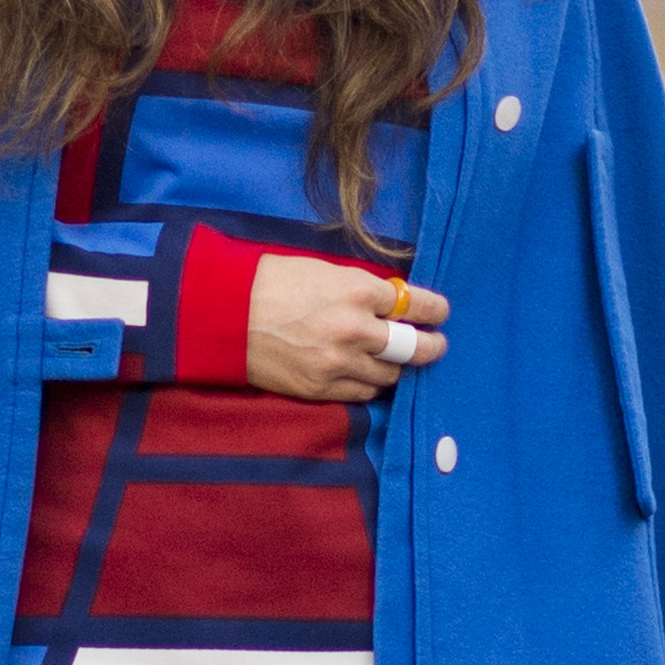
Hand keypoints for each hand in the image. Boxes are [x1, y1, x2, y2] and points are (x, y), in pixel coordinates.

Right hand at [247, 255, 449, 401]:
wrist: (224, 315)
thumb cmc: (271, 281)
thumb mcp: (324, 271)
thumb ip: (361, 288)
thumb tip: (391, 301)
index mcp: (358, 292)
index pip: (416, 304)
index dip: (435, 309)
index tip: (440, 312)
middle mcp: (356, 330)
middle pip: (414, 347)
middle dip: (431, 346)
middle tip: (436, 345)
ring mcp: (339, 364)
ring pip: (391, 375)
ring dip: (398, 367)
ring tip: (398, 360)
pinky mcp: (322, 388)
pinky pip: (364, 393)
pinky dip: (371, 383)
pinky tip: (370, 374)